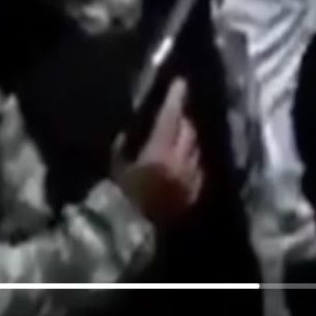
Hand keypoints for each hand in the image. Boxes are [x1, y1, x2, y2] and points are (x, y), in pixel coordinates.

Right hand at [118, 81, 203, 228]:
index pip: (172, 116)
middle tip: (176, 108)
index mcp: (161, 149)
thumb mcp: (116, 171)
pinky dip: (191, 154)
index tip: (180, 82)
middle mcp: (183, 157)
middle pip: (188, 128)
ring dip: (188, 135)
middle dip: (183, 117)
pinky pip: (197, 162)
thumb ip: (121, 148)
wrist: (147, 233)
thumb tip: (125, 131)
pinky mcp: (199, 185)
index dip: (176, 97)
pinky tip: (183, 157)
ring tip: (179, 130)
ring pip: (195, 144)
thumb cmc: (127, 200)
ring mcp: (194, 171)